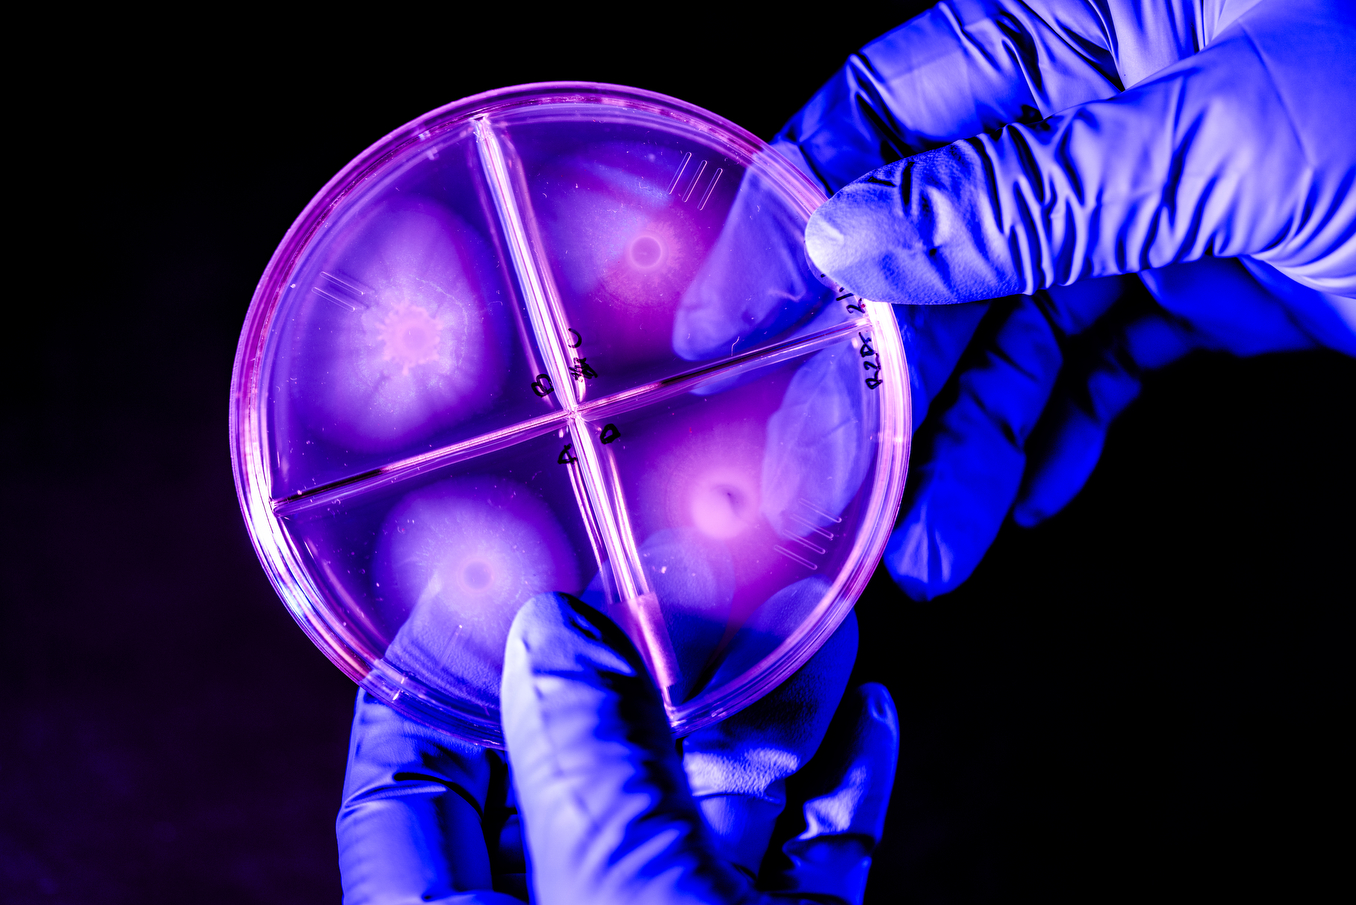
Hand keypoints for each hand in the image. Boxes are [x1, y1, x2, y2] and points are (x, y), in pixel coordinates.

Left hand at [337, 595, 896, 902]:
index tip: (466, 585)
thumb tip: (553, 634)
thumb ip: (586, 761)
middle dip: (635, 668)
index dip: (424, 682)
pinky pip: (804, 858)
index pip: (404, 792)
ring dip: (763, 710)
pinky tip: (859, 710)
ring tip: (798, 612)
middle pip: (577, 775)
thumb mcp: (626, 889)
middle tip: (664, 573)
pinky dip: (833, 786)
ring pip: (707, 808)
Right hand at [776, 0, 1355, 597]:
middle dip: (885, 373)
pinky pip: (1093, 367)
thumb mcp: (1225, 142)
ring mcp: (1146, 197)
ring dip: (965, 440)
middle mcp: (1099, 104)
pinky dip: (1052, 438)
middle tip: (832, 476)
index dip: (802, 210)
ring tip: (931, 540)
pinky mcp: (1198, 281)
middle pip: (937, 244)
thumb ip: (1024, 196)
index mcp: (1091, 19)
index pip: (891, 106)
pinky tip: (1014, 500)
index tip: (738, 313)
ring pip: (1011, 328)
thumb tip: (857, 233)